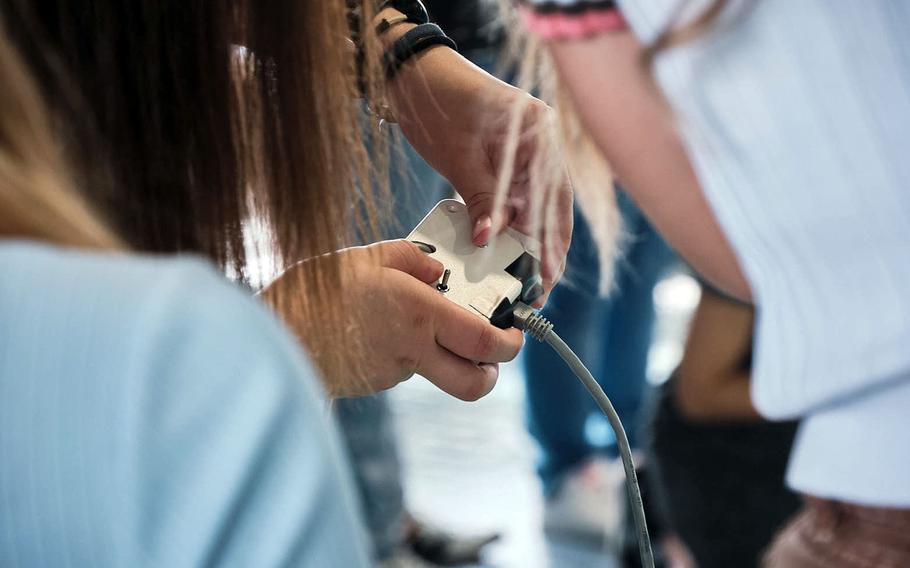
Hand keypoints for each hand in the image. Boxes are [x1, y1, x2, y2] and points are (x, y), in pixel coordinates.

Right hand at [269, 240, 523, 398]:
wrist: (270, 332)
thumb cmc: (316, 290)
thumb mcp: (366, 257)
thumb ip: (412, 259)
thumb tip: (439, 270)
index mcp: (418, 313)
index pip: (484, 341)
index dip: (510, 343)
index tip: (514, 333)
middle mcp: (413, 349)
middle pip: (475, 382)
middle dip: (493, 371)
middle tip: (491, 352)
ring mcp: (393, 371)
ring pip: (438, 373)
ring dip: (443, 355)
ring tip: (418, 324)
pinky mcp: (374, 383)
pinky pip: (405, 370)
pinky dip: (405, 353)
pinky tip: (378, 330)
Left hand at [388, 46, 572, 305]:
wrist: (417, 78)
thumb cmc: (439, 104)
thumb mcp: (460, 157)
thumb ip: (482, 199)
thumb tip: (490, 241)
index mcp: (539, 133)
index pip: (553, 196)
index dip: (552, 240)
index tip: (547, 273)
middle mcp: (541, 144)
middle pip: (551, 207)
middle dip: (546, 250)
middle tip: (539, 290)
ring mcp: (527, 154)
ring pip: (536, 210)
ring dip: (529, 244)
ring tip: (525, 282)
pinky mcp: (509, 165)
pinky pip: (516, 203)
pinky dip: (510, 229)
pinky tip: (505, 255)